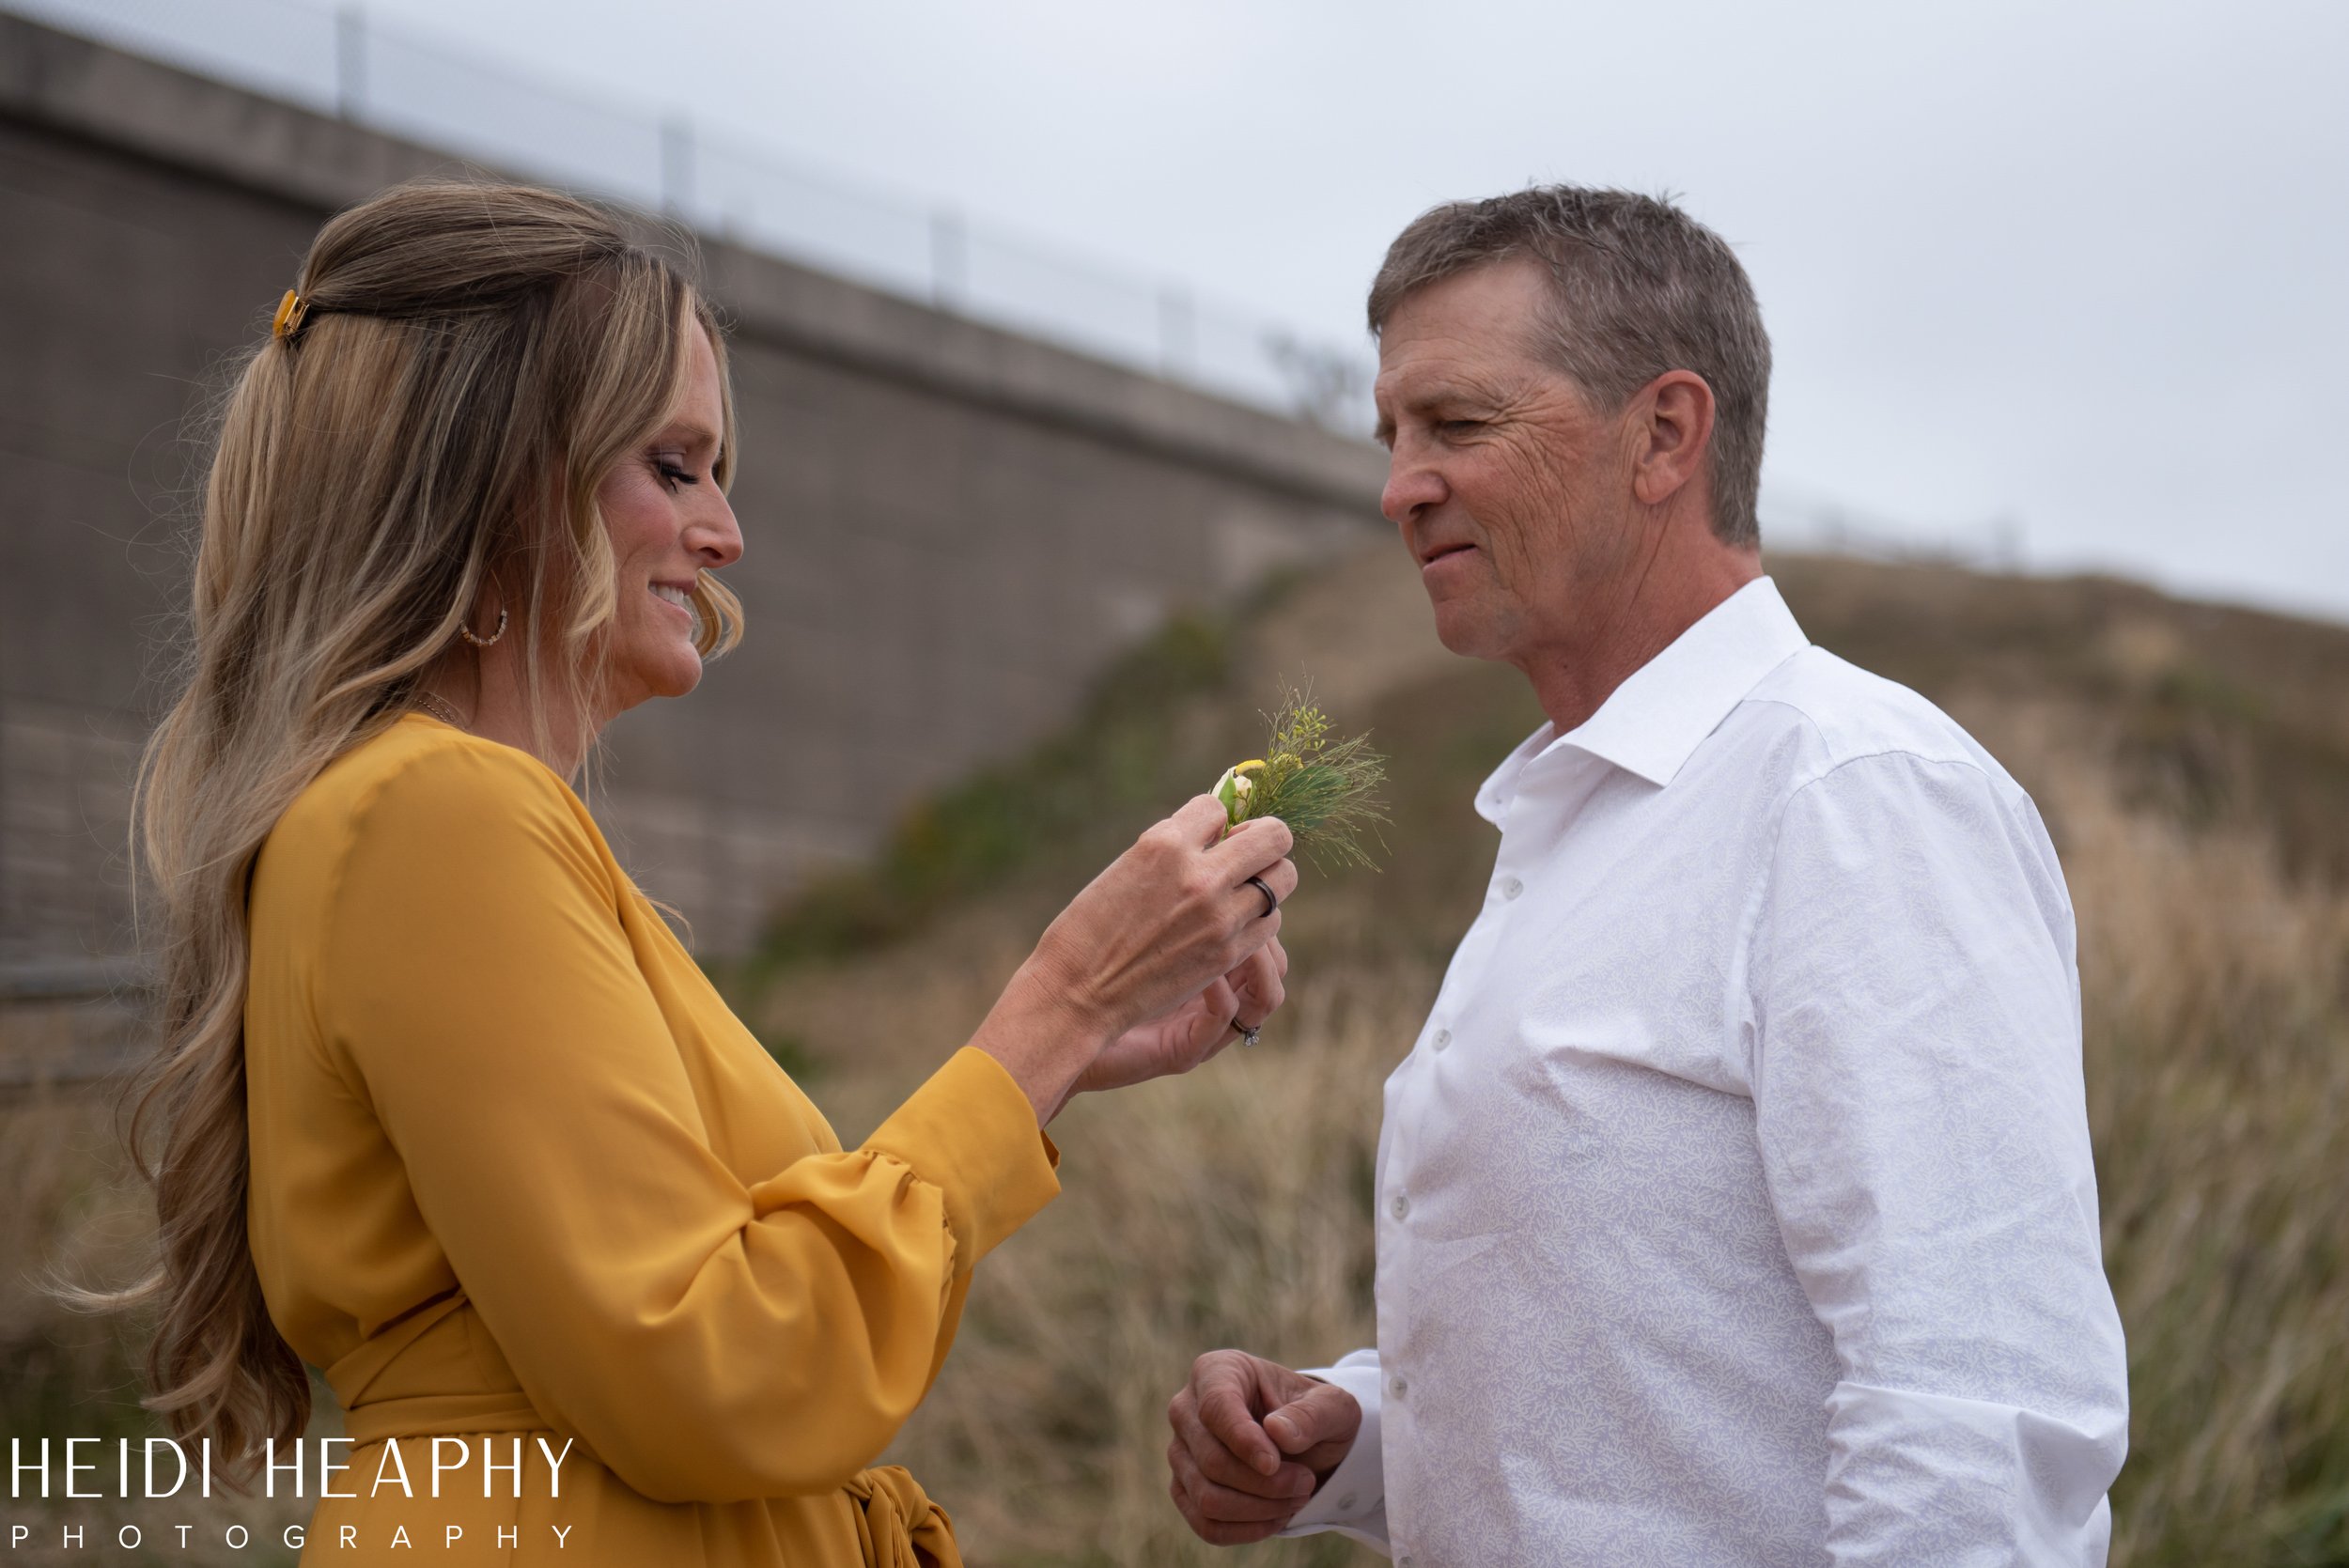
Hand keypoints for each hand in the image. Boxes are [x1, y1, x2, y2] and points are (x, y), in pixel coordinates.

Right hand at [976, 798, 1295, 1120]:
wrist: (1078, 992)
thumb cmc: (1091, 927)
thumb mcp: (1127, 866)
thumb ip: (1173, 845)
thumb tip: (1216, 829)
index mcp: (1163, 844)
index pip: (1217, 807)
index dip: (1211, 822)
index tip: (1202, 839)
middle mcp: (1199, 875)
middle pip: (1273, 835)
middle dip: (1263, 838)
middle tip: (1243, 853)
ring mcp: (1219, 916)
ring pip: (1284, 877)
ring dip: (1267, 876)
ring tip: (1242, 887)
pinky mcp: (1228, 952)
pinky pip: (1271, 920)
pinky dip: (1260, 916)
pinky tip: (1235, 921)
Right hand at [1167, 1349, 1360, 1545]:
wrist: (1305, 1443)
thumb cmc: (1314, 1416)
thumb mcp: (1333, 1407)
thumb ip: (1312, 1415)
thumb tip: (1276, 1431)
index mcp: (1217, 1371)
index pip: (1216, 1406)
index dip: (1243, 1440)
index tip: (1274, 1464)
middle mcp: (1186, 1409)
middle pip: (1212, 1460)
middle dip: (1265, 1483)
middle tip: (1305, 1483)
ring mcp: (1179, 1451)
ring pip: (1207, 1497)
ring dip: (1259, 1509)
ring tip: (1296, 1498)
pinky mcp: (1184, 1488)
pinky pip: (1205, 1524)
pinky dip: (1245, 1530)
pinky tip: (1276, 1518)